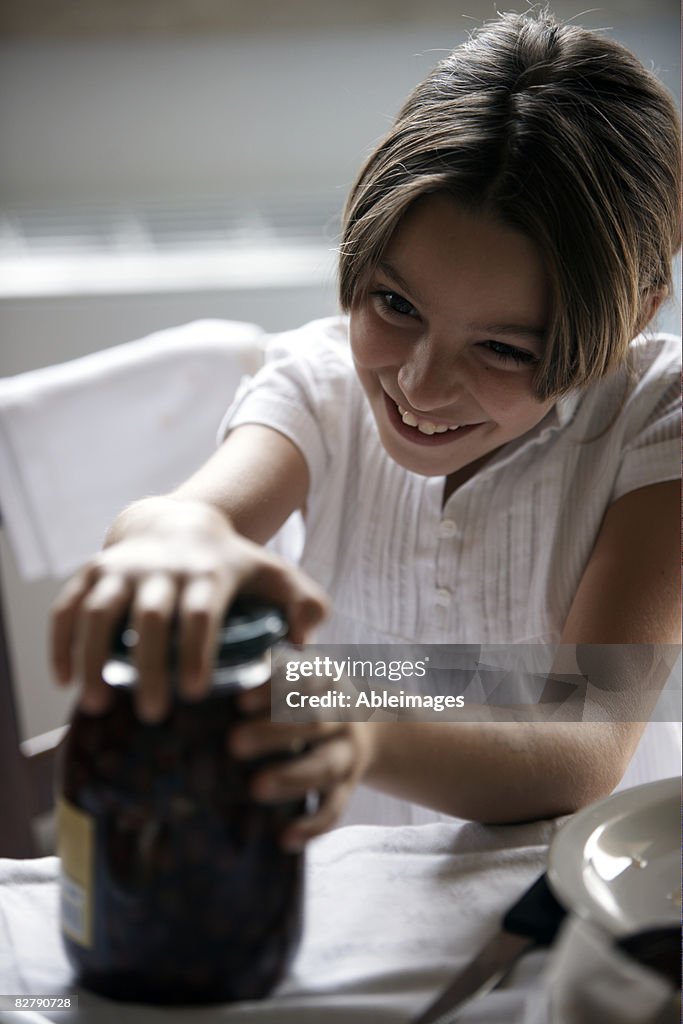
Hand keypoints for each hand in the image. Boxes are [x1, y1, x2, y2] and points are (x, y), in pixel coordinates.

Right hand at [50, 498, 328, 722]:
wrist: (180, 523)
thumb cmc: (232, 564)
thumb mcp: (274, 575)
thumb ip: (304, 603)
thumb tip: (306, 640)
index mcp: (208, 573)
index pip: (202, 612)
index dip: (198, 649)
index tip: (197, 692)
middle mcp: (163, 569)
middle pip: (151, 617)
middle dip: (150, 665)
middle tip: (153, 714)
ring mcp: (123, 568)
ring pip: (101, 610)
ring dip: (94, 656)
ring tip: (96, 705)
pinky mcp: (92, 572)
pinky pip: (68, 606)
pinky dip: (62, 642)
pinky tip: (65, 682)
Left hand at [229, 682, 374, 849]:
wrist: (371, 727)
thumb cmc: (310, 698)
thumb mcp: (299, 675)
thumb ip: (268, 673)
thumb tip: (214, 678)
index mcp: (326, 682)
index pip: (305, 680)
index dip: (274, 690)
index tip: (240, 702)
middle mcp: (342, 717)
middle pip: (314, 722)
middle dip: (274, 733)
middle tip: (233, 743)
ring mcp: (348, 755)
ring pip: (325, 766)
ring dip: (291, 778)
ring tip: (256, 789)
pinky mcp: (346, 789)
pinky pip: (334, 809)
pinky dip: (312, 826)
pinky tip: (285, 839)